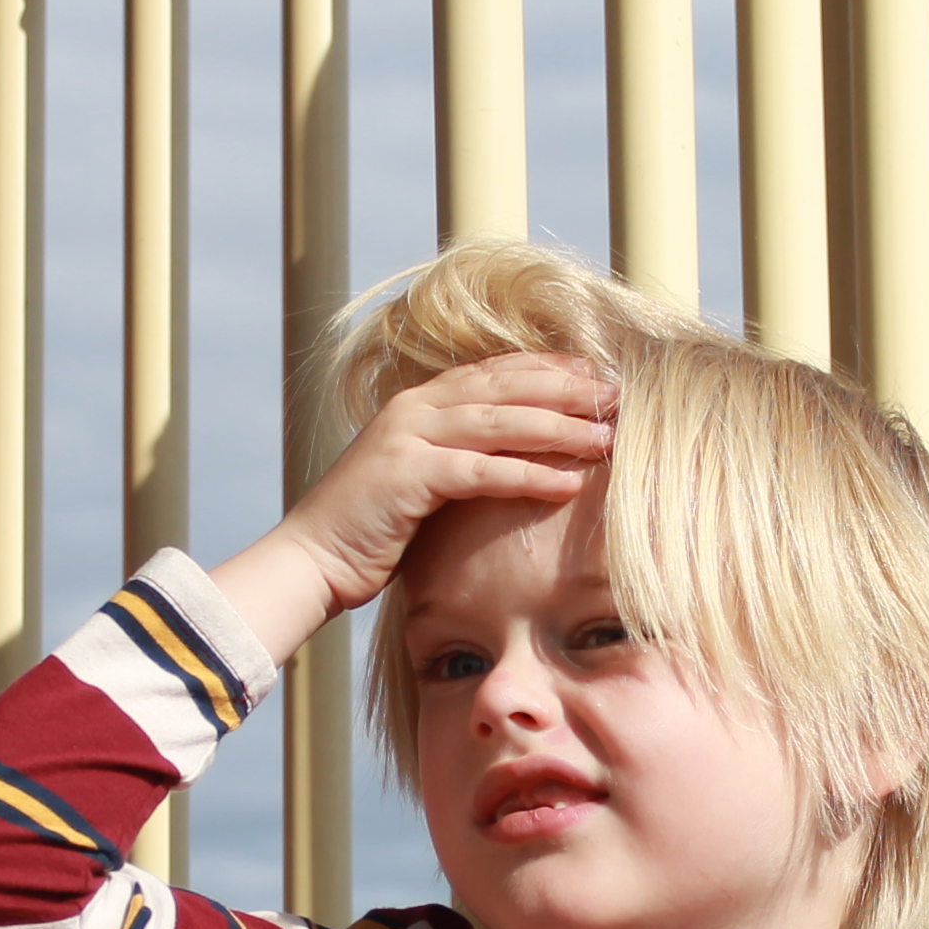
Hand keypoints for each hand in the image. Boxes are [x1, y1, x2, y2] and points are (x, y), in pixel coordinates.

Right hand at [209, 353, 616, 657]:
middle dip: (567, 389)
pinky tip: (568, 481)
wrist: (311, 560)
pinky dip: (528, 474)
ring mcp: (409, 437)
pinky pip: (482, 471)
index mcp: (419, 403)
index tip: (595, 373)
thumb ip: (458, 460)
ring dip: (560, 427)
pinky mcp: (408, 476)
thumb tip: (513, 462)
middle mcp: (415, 409)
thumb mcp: (419, 482)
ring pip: (501, 422)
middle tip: (617, 396)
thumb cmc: (370, 531)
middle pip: (506, 387)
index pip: (495, 372)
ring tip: (607, 436)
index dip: (549, 368)